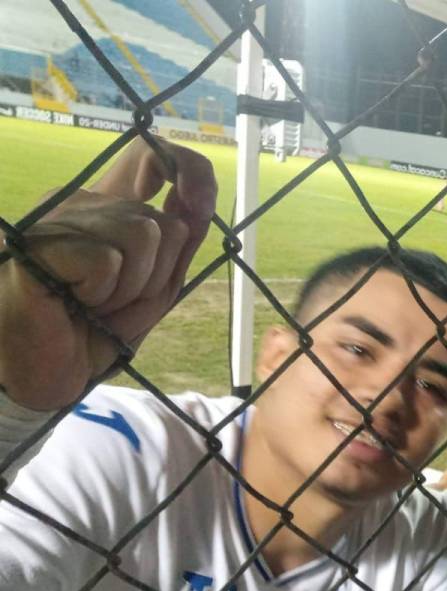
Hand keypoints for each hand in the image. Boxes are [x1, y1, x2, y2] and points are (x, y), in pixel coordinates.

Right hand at [0, 138, 215, 410]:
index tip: (200, 206)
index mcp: (106, 208)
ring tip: (92, 303)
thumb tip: (197, 205)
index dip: (189, 170)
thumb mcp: (151, 288)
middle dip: (156, 276)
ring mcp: (56, 217)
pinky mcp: (40, 242)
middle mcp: (80, 201)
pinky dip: (103, 293)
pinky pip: (109, 259)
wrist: (45, 374)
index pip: (151, 156)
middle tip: (113, 301)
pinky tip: (72, 303)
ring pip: (144, 235)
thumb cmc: (94, 331)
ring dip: (131, 287)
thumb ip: (175, 247)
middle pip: (164, 222)